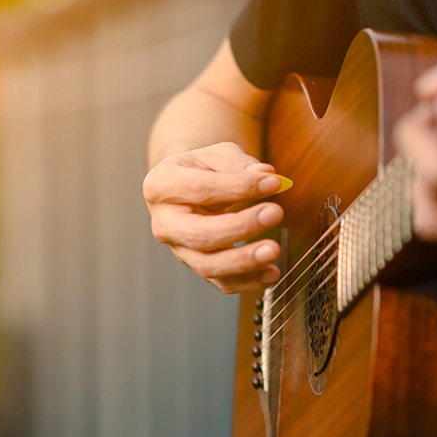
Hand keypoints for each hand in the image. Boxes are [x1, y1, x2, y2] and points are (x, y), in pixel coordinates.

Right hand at [143, 142, 290, 292]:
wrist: (189, 188)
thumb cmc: (203, 169)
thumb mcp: (216, 155)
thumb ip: (239, 163)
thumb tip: (265, 175)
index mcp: (162, 186)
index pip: (200, 189)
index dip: (239, 187)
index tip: (273, 183)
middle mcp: (164, 223)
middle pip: (199, 234)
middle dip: (240, 227)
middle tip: (275, 213)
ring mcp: (178, 249)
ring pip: (207, 265)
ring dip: (243, 261)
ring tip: (274, 250)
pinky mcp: (196, 267)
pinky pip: (220, 282)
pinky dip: (248, 281)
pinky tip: (272, 273)